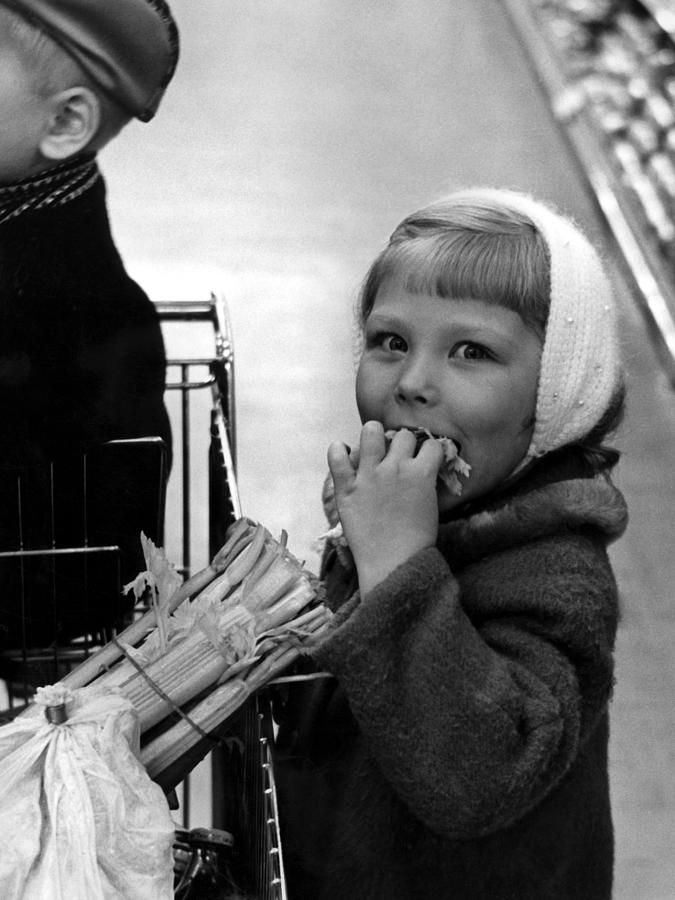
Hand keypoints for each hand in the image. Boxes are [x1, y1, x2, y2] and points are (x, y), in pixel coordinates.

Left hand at [327, 421, 443, 594]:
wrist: (393, 563)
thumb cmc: (417, 541)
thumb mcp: (432, 506)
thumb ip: (426, 483)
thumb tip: (422, 471)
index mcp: (421, 473)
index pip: (431, 445)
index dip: (430, 450)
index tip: (425, 457)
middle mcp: (395, 467)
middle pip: (402, 435)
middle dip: (404, 443)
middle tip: (399, 456)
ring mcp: (369, 475)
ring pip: (371, 432)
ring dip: (374, 435)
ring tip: (373, 445)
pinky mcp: (347, 487)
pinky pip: (337, 456)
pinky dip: (338, 450)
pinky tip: (343, 452)